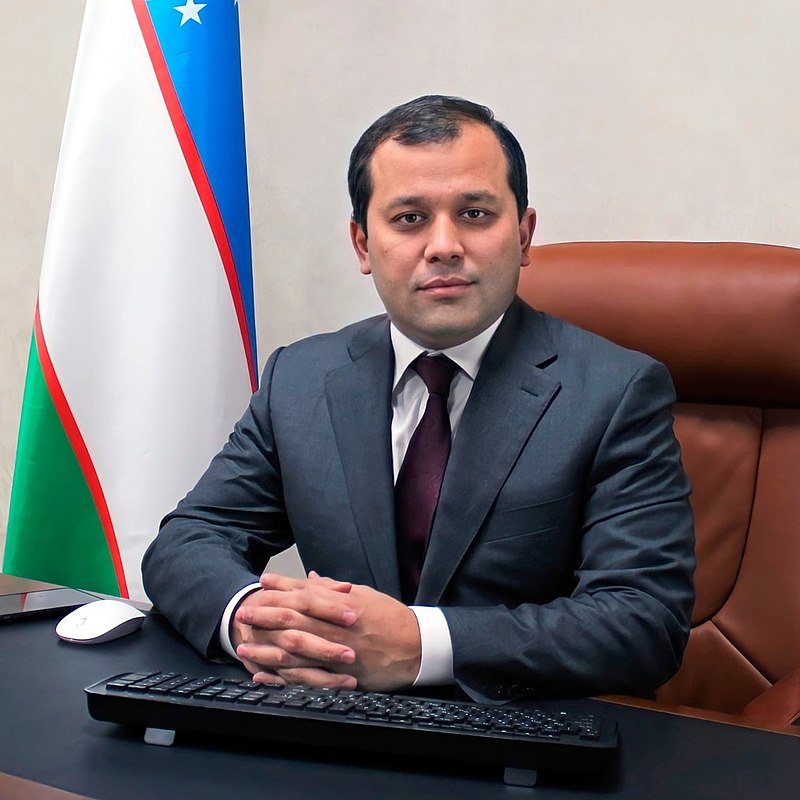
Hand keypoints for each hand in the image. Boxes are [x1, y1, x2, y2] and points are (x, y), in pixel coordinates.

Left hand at [234, 572, 421, 690]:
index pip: (304, 594)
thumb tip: (310, 577)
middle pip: (293, 620)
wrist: (416, 645)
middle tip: (242, 614)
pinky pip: (305, 677)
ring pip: (294, 650)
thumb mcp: (363, 595)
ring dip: (266, 648)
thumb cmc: (390, 617)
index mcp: (340, 604)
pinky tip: (264, 676)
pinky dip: (282, 677)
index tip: (259, 586)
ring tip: (242, 647)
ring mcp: (336, 652)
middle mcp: (335, 627)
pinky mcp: (339, 675)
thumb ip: (333, 589)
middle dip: (265, 616)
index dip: (280, 590)